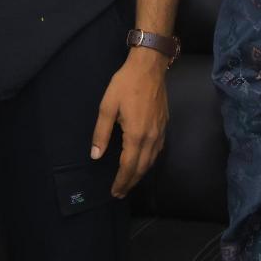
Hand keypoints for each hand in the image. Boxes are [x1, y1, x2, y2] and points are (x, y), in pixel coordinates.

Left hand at [90, 48, 169, 196]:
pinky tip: (143, 163)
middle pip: (141, 168)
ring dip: (140, 174)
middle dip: (130, 182)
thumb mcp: (107, 106)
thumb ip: (101, 132)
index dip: (121, 181)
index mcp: (136, 135)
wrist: (149, 68)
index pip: (128, 166)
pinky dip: (149, 162)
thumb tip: (96, 155)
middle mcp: (151, 138)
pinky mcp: (164, 126)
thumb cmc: (125, 84)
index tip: (114, 192)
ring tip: (129, 182)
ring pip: (151, 161)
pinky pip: (157, 152)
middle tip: (120, 193)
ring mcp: (160, 133)